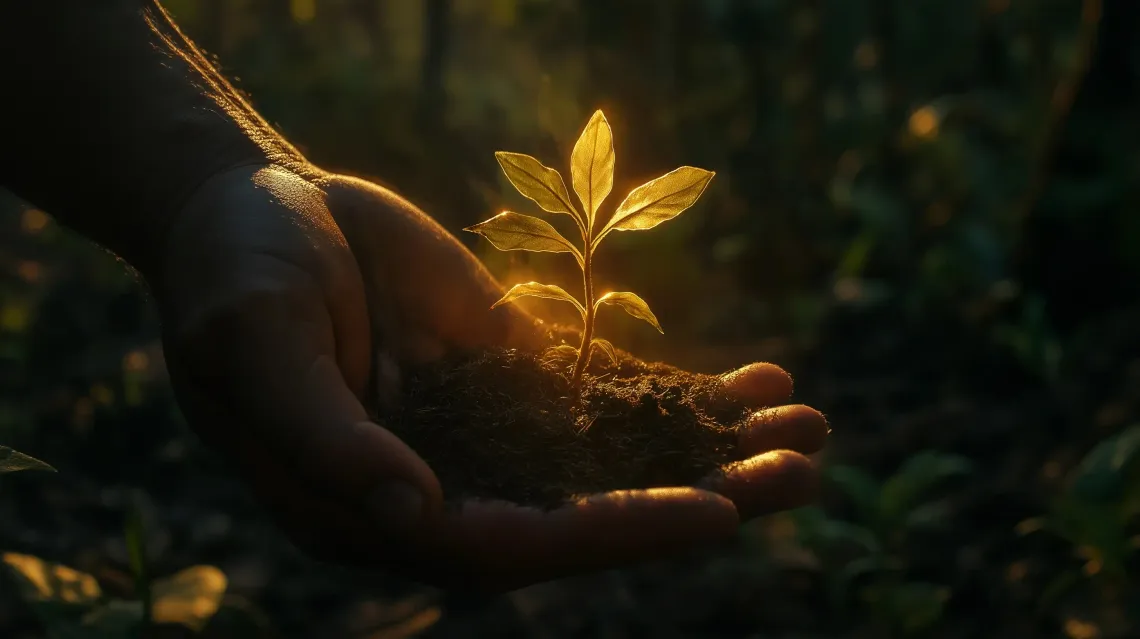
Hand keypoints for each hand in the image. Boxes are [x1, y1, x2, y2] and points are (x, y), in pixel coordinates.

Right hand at [151, 164, 825, 592]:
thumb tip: (415, 512)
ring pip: (619, 457)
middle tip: (803, 474)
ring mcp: (493, 432)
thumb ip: (323, 434)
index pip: (505, 545)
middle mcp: (450, 485)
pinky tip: (765, 381)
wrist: (256, 208)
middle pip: (588, 511)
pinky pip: (614, 392)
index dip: (606, 530)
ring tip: (812, 429)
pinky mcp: (521, 375)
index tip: (708, 512)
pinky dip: (689, 392)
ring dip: (717, 449)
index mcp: (377, 508)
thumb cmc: (231, 278)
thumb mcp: (253, 345)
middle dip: (698, 497)